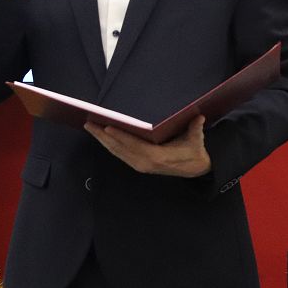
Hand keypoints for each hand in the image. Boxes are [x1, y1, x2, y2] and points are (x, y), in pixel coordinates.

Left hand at [84, 115, 210, 177]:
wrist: (196, 169)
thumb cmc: (194, 152)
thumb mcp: (196, 141)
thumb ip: (195, 129)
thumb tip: (198, 117)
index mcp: (158, 157)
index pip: (135, 146)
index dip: (121, 137)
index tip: (107, 128)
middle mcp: (146, 163)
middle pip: (121, 149)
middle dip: (103, 136)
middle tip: (89, 124)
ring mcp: (140, 165)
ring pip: (117, 152)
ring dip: (102, 140)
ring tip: (90, 127)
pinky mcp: (138, 165)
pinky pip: (120, 154)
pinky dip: (109, 145)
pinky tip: (101, 136)